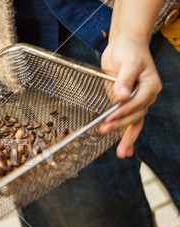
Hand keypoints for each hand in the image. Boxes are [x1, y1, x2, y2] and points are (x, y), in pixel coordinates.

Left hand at [100, 35, 161, 158]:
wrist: (125, 45)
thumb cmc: (128, 51)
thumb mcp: (127, 61)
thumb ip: (124, 79)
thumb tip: (122, 95)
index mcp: (150, 86)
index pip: (136, 103)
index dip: (123, 112)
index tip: (109, 118)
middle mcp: (146, 95)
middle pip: (135, 115)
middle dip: (120, 124)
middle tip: (104, 129)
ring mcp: (137, 101)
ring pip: (134, 122)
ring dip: (126, 136)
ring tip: (121, 152)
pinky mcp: (127, 103)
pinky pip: (130, 121)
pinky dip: (128, 135)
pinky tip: (125, 149)